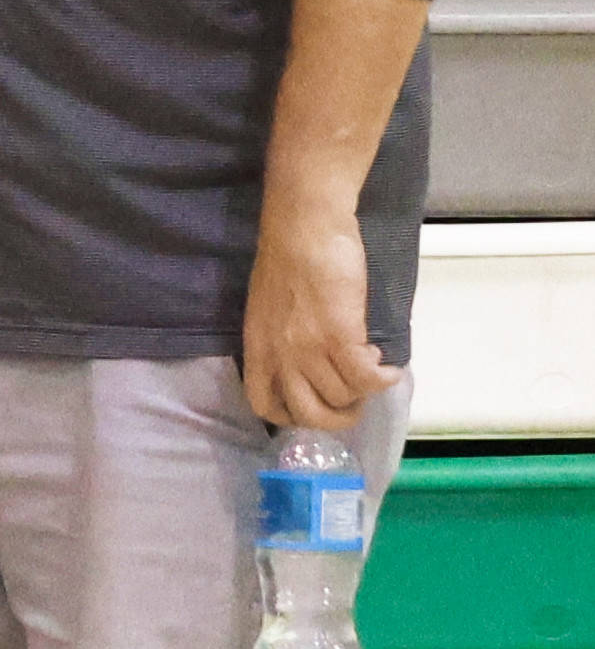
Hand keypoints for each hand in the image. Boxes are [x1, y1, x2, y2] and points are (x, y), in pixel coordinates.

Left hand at [241, 203, 398, 436]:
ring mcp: (309, 349)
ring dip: (364, 390)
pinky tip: (389, 368)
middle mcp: (280, 356)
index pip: (264, 404)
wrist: (303, 230)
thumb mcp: (268, 311)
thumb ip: (279, 340)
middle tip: (354, 404)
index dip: (292, 415)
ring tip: (372, 368)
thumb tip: (304, 362)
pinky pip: (366, 377)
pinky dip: (384, 379)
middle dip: (336, 418)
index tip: (315, 407)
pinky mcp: (340, 336)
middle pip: (308, 413)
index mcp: (258, 349)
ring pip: (343, 395)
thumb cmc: (289, 261)